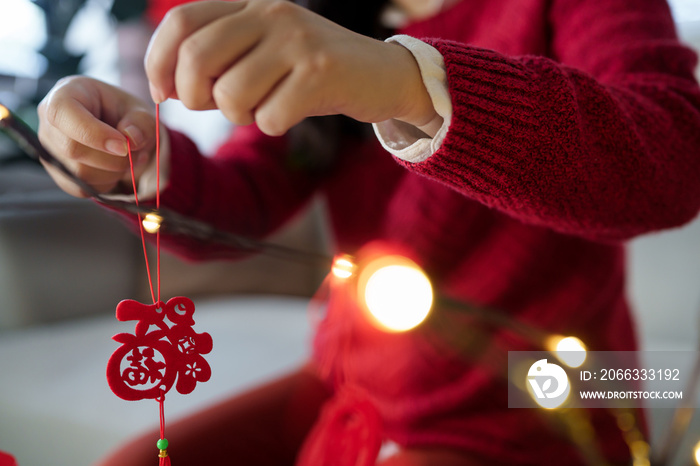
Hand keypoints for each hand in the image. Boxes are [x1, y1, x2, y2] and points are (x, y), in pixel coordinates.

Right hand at [37, 76, 156, 196]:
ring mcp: (49, 150)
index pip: (63, 115)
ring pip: (79, 173)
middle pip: (72, 149)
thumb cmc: (124, 114)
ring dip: (113, 172)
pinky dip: (106, 183)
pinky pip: (82, 188)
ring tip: (129, 159)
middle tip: (136, 153)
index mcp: (64, 95)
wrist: (119, 130)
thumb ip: (141, 122)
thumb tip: (131, 139)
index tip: (124, 146)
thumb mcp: (139, 111)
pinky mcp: (58, 172)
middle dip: (112, 158)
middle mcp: (48, 122)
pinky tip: (115, 169)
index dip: (95, 134)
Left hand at [145, 0, 436, 135]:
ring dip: (238, 116)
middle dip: (192, 96)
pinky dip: (272, 125)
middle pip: (197, 58)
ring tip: (260, 109)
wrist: (382, 74)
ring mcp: (297, 42)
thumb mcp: (265, 50)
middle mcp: (271, 14)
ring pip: (231, 94)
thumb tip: (168, 87)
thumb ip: (220, 58)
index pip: (181, 23)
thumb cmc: (311, 70)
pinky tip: (290, 113)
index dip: (158, 62)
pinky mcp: (321, 74)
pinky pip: (269, 117)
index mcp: (250, 5)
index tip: (163, 93)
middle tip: (209, 107)